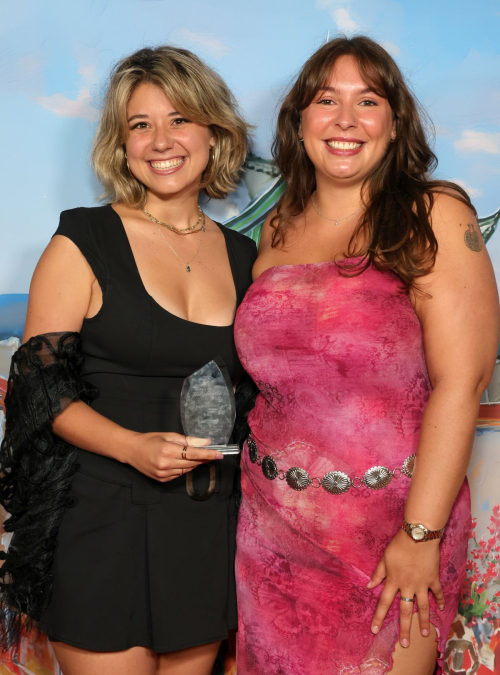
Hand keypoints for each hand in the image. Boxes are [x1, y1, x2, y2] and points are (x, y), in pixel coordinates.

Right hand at [122, 431, 223, 481]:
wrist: (132, 450)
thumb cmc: (151, 439)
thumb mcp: (169, 435)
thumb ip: (188, 440)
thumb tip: (206, 442)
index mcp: (167, 450)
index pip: (193, 454)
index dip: (207, 454)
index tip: (220, 454)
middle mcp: (166, 464)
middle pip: (192, 463)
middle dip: (204, 458)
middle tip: (213, 453)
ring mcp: (163, 474)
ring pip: (187, 470)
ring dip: (195, 464)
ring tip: (198, 456)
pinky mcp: (162, 480)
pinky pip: (179, 474)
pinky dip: (185, 468)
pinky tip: (183, 462)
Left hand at [367, 529, 444, 647]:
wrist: (417, 537)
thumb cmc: (398, 545)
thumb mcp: (384, 558)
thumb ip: (378, 574)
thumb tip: (369, 587)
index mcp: (394, 581)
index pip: (384, 602)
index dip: (379, 617)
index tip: (374, 630)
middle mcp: (407, 586)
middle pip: (405, 611)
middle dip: (404, 628)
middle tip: (405, 644)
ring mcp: (422, 584)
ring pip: (423, 607)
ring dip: (423, 621)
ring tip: (424, 634)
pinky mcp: (433, 579)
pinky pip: (437, 592)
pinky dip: (439, 600)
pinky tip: (440, 608)